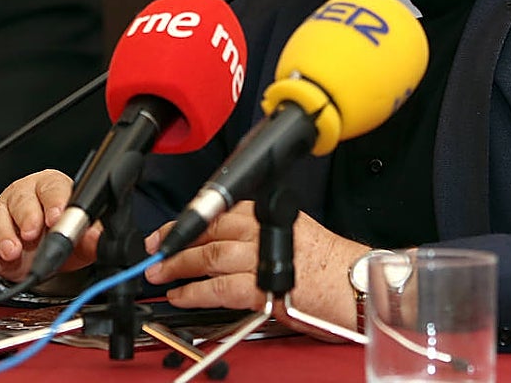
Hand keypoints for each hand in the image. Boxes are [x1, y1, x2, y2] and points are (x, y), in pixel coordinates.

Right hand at [0, 169, 100, 282]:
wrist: (48, 252)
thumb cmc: (65, 233)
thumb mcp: (84, 235)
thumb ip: (92, 235)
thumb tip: (96, 237)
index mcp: (50, 188)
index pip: (51, 188)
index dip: (54, 201)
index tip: (56, 218)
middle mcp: (24, 196)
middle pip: (20, 199)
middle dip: (26, 216)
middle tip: (31, 234)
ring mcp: (3, 214)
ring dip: (2, 236)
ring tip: (11, 252)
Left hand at [143, 201, 367, 335]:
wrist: (355, 286)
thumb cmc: (329, 264)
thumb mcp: (289, 233)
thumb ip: (256, 234)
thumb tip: (219, 246)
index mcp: (268, 214)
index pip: (218, 213)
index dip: (186, 223)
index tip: (166, 232)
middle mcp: (263, 231)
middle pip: (209, 231)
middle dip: (175, 243)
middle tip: (154, 253)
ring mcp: (262, 258)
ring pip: (209, 256)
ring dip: (179, 267)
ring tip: (160, 277)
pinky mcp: (264, 288)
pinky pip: (220, 288)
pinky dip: (196, 292)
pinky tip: (181, 296)